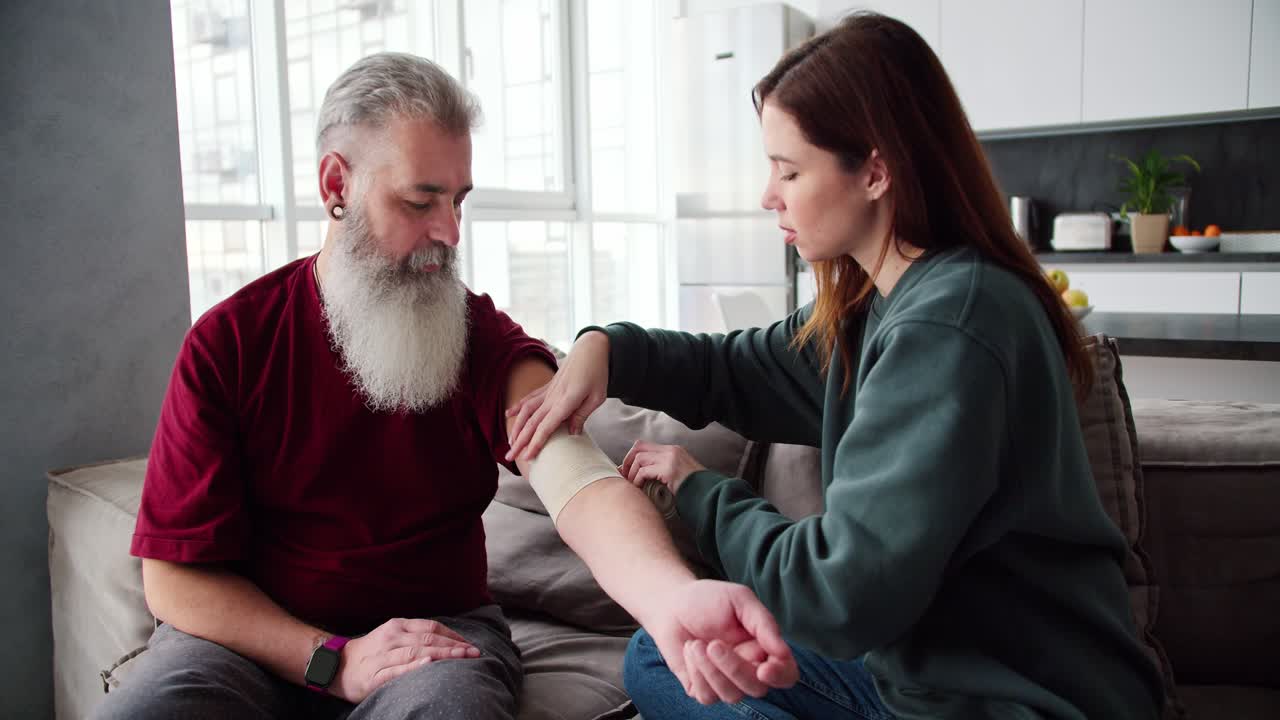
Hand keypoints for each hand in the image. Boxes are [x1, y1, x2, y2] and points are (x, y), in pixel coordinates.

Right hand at [328, 618, 479, 702]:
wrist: (336, 667)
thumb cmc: (372, 653)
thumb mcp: (393, 637)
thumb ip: (416, 637)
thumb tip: (449, 641)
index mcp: (397, 626)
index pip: (431, 627)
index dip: (453, 635)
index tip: (470, 644)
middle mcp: (391, 637)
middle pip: (428, 639)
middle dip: (455, 646)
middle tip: (475, 652)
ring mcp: (382, 656)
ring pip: (416, 652)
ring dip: (443, 655)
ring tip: (462, 658)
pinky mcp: (374, 676)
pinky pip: (397, 670)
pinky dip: (414, 667)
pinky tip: (429, 664)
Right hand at [505, 331, 610, 461]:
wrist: (591, 349)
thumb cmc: (598, 374)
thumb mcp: (597, 397)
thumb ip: (582, 415)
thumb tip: (571, 434)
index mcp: (566, 401)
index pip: (547, 426)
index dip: (536, 442)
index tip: (528, 457)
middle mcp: (553, 397)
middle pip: (532, 422)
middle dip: (520, 441)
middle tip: (510, 457)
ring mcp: (548, 391)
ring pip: (527, 411)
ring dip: (516, 427)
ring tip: (510, 443)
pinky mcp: (547, 386)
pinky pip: (529, 398)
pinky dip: (518, 407)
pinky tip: (508, 415)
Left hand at [621, 441, 705, 494]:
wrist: (710, 494)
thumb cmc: (694, 489)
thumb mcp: (679, 474)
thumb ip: (664, 470)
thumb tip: (644, 476)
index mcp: (674, 450)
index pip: (645, 445)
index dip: (631, 456)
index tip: (626, 470)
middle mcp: (671, 450)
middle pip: (639, 447)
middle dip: (627, 461)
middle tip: (623, 475)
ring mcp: (671, 458)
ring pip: (640, 458)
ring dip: (631, 472)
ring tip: (632, 484)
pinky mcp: (669, 469)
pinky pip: (644, 471)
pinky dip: (637, 479)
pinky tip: (639, 488)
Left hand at [641, 580, 797, 705]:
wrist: (672, 604)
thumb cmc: (710, 599)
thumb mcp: (740, 600)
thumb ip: (764, 624)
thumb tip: (783, 652)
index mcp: (765, 649)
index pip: (786, 674)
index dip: (780, 675)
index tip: (763, 669)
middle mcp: (749, 670)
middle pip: (757, 688)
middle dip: (735, 669)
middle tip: (713, 645)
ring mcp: (726, 682)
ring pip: (731, 695)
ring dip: (711, 670)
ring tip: (696, 644)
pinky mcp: (703, 689)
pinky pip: (707, 696)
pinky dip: (696, 672)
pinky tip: (690, 651)